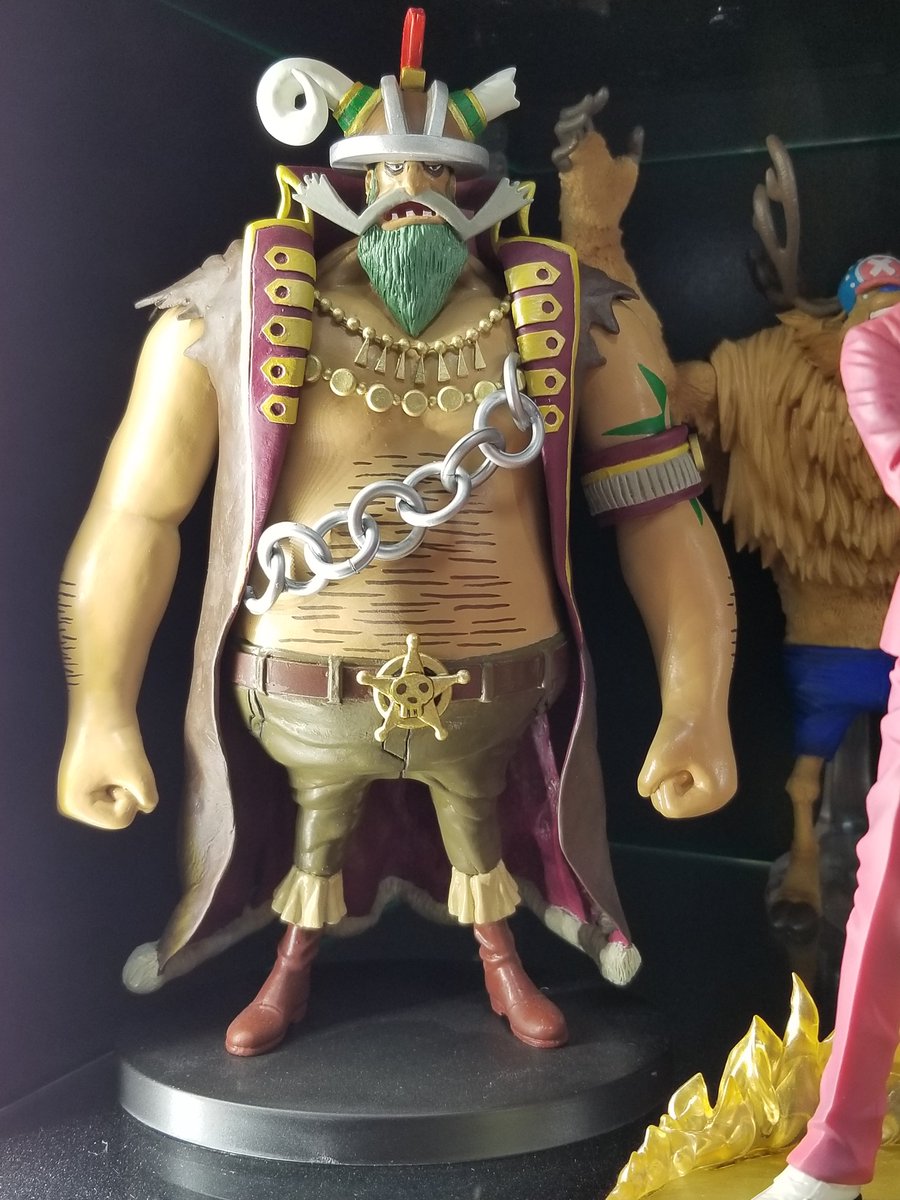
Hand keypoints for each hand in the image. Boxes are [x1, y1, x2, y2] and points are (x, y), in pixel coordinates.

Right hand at [58, 714, 157, 829]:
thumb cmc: (115, 739)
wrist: (102, 705)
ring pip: (117, 802)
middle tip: (119, 765)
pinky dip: (121, 777)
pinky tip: (114, 759)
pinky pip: (113, 790)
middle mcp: (72, 804)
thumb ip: (147, 798)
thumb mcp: (137, 774)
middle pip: (116, 815)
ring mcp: (77, 792)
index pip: (120, 821)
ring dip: (125, 784)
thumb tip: (146, 805)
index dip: (131, 798)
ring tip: (116, 760)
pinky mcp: (85, 780)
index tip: (123, 772)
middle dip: (126, 792)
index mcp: (75, 807)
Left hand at [637, 710, 736, 818]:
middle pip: (674, 809)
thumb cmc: (683, 729)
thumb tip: (646, 791)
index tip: (672, 762)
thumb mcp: (658, 758)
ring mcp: (716, 788)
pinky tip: (682, 758)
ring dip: (668, 780)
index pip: (671, 810)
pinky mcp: (709, 779)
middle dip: (665, 785)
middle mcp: (720, 797)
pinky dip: (673, 775)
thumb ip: (648, 782)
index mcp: (716, 795)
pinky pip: (680, 789)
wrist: (696, 702)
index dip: (662, 786)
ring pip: (675, 800)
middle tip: (675, 759)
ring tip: (678, 758)